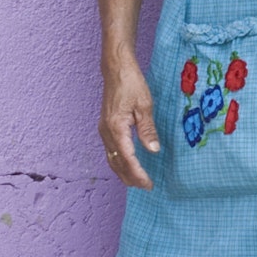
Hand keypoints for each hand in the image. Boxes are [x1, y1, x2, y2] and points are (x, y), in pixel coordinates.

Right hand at [98, 57, 159, 189]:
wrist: (116, 69)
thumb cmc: (131, 83)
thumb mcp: (144, 105)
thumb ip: (148, 129)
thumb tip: (153, 150)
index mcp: (116, 128)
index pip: (127, 158)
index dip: (138, 173)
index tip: (148, 184)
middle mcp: (106, 132)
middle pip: (116, 163)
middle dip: (130, 178)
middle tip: (146, 187)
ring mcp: (103, 130)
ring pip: (111, 159)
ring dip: (123, 172)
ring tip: (137, 182)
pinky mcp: (105, 127)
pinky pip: (110, 151)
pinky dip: (119, 162)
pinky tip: (127, 165)